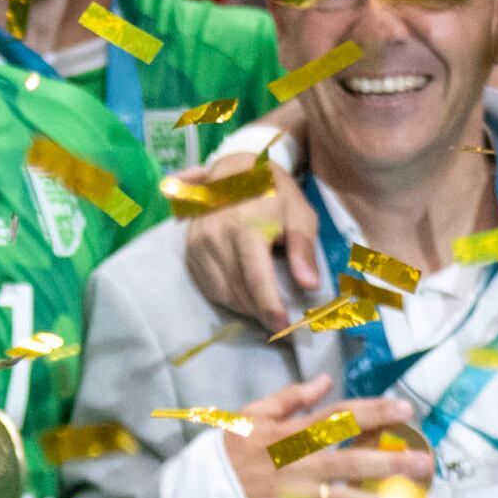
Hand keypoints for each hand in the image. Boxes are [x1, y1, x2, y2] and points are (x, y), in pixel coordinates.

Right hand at [179, 152, 323, 328]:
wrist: (235, 170)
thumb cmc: (274, 193)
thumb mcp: (300, 213)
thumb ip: (303, 249)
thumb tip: (309, 285)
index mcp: (245, 226)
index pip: (255, 278)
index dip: (269, 306)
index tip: (282, 327)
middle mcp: (214, 236)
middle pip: (238, 290)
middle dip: (261, 312)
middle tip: (284, 323)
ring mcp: (197, 244)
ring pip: (221, 292)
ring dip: (245, 307)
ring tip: (266, 309)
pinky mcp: (189, 250)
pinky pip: (208, 286)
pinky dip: (228, 297)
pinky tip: (246, 295)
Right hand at [217, 369, 435, 497]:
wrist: (198, 489)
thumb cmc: (229, 449)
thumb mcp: (252, 414)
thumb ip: (290, 398)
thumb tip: (326, 381)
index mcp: (289, 433)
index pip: (338, 418)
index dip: (373, 412)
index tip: (405, 410)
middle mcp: (297, 464)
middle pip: (349, 460)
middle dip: (389, 461)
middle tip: (424, 462)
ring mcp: (293, 497)